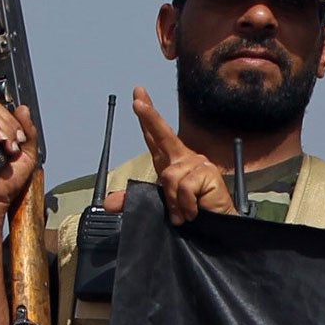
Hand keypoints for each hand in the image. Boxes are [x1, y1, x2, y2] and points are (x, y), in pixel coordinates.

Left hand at [103, 86, 236, 224]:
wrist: (216, 227)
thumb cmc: (190, 212)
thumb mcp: (158, 204)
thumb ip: (133, 200)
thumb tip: (109, 203)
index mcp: (170, 162)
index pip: (155, 135)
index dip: (147, 115)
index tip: (138, 97)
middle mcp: (183, 158)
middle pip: (164, 134)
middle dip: (149, 117)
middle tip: (137, 101)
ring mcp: (197, 163)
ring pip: (170, 177)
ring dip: (174, 201)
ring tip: (184, 213)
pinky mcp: (208, 173)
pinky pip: (184, 187)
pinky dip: (184, 205)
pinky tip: (194, 211)